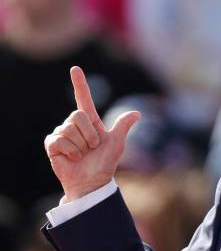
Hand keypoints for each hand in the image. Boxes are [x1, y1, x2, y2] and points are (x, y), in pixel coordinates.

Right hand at [44, 66, 140, 200]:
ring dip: (80, 145)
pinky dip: (69, 151)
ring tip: (82, 154)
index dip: (80, 84)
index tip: (75, 68)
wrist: (92, 182)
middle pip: (78, 116)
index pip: (84, 98)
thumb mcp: (116, 144)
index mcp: (91, 122)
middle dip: (89, 134)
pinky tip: (71, 158)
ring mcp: (62, 134)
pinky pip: (59, 140)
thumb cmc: (104, 163)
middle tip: (92, 148)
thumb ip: (123, 126)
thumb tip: (137, 112)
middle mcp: (75, 125)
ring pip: (68, 129)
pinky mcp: (52, 144)